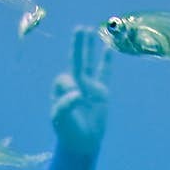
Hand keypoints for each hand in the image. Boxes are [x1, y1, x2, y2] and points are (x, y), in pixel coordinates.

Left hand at [51, 27, 109, 154]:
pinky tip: (107, 48)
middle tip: (80, 28)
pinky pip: (104, 73)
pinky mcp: (101, 91)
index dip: (70, 88)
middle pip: (76, 60)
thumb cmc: (68, 130)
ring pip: (89, 62)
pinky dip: (106, 61)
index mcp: (61, 89)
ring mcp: (88, 86)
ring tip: (89, 30)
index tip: (76, 100)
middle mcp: (74, 83)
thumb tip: (79, 93)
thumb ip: (65, 105)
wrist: (82, 142)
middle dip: (78, 45)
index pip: (64, 79)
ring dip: (89, 47)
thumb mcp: (61, 119)